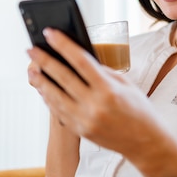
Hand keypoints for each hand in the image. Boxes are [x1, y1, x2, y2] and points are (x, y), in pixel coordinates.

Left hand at [27, 28, 163, 158]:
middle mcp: (95, 105)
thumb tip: (79, 60)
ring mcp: (85, 120)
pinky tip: (42, 87)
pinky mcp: (80, 130)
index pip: (80, 61)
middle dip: (44, 60)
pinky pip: (59, 111)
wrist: (145, 142)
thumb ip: (102, 72)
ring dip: (41, 80)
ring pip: (55, 96)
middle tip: (31, 48)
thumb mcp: (125, 84)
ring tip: (31, 68)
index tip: (50, 33)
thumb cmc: (138, 109)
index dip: (63, 45)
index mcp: (108, 90)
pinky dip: (49, 98)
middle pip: (63, 77)